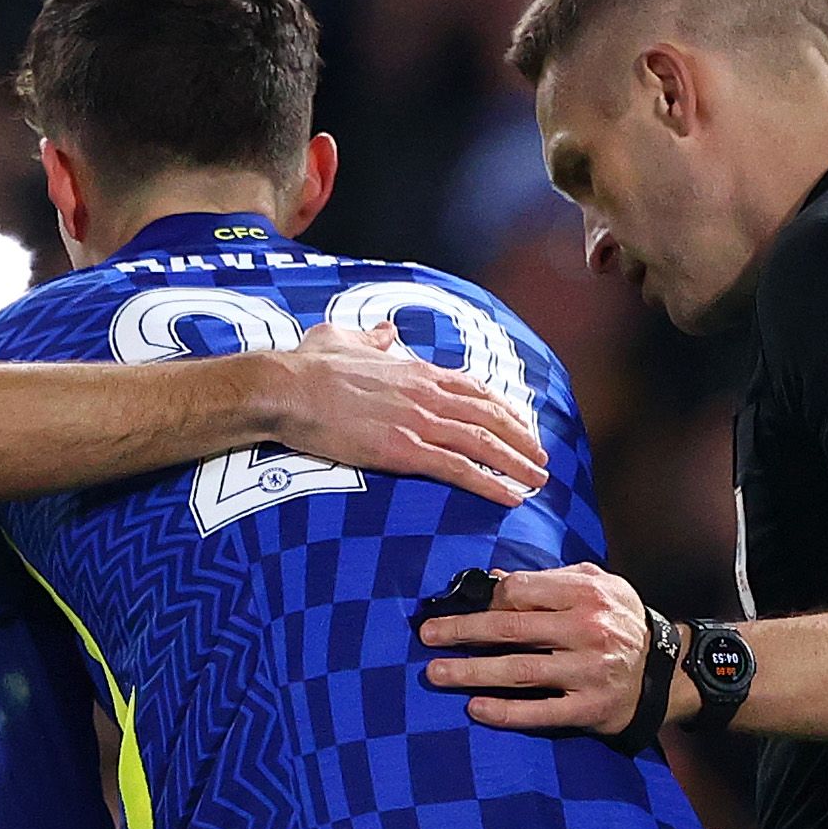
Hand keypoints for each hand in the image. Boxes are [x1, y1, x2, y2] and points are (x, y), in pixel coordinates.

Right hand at [254, 322, 548, 504]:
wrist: (286, 389)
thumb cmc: (307, 366)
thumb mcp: (343, 338)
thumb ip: (372, 338)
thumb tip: (385, 332)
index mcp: (414, 370)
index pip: (473, 389)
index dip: (502, 408)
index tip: (520, 423)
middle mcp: (425, 394)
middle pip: (488, 416)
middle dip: (520, 438)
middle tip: (541, 457)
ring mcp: (417, 422)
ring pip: (483, 443)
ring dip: (516, 463)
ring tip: (537, 480)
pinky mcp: (403, 451)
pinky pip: (458, 469)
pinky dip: (490, 483)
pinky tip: (511, 496)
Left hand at [421, 563, 657, 733]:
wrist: (665, 672)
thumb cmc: (619, 622)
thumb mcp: (596, 587)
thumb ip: (549, 581)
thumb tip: (494, 580)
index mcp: (586, 594)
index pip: (521, 593)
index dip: (487, 602)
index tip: (462, 609)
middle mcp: (588, 630)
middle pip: (511, 630)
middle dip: (463, 632)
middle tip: (426, 636)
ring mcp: (588, 672)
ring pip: (519, 671)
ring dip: (472, 673)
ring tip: (436, 674)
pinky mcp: (589, 709)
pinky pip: (540, 713)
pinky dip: (506, 712)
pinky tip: (475, 709)